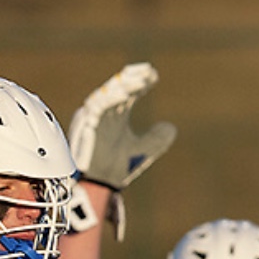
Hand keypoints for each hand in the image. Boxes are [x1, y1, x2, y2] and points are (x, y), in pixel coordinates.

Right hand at [67, 63, 176, 239]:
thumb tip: (171, 127)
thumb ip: (156, 140)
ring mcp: (94, 117)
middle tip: (148, 72)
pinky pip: (97, 107)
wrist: (100, 186)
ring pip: (107, 94)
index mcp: (115, 115)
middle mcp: (104, 113)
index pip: (127, 91)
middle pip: (117, 87)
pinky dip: (110, 99)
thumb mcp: (142, 150)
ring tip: (141, 82)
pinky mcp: (86, 125)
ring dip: (124, 86)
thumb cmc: (115, 168)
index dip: (140, 82)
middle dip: (132, 77)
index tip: (154, 76)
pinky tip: (126, 94)